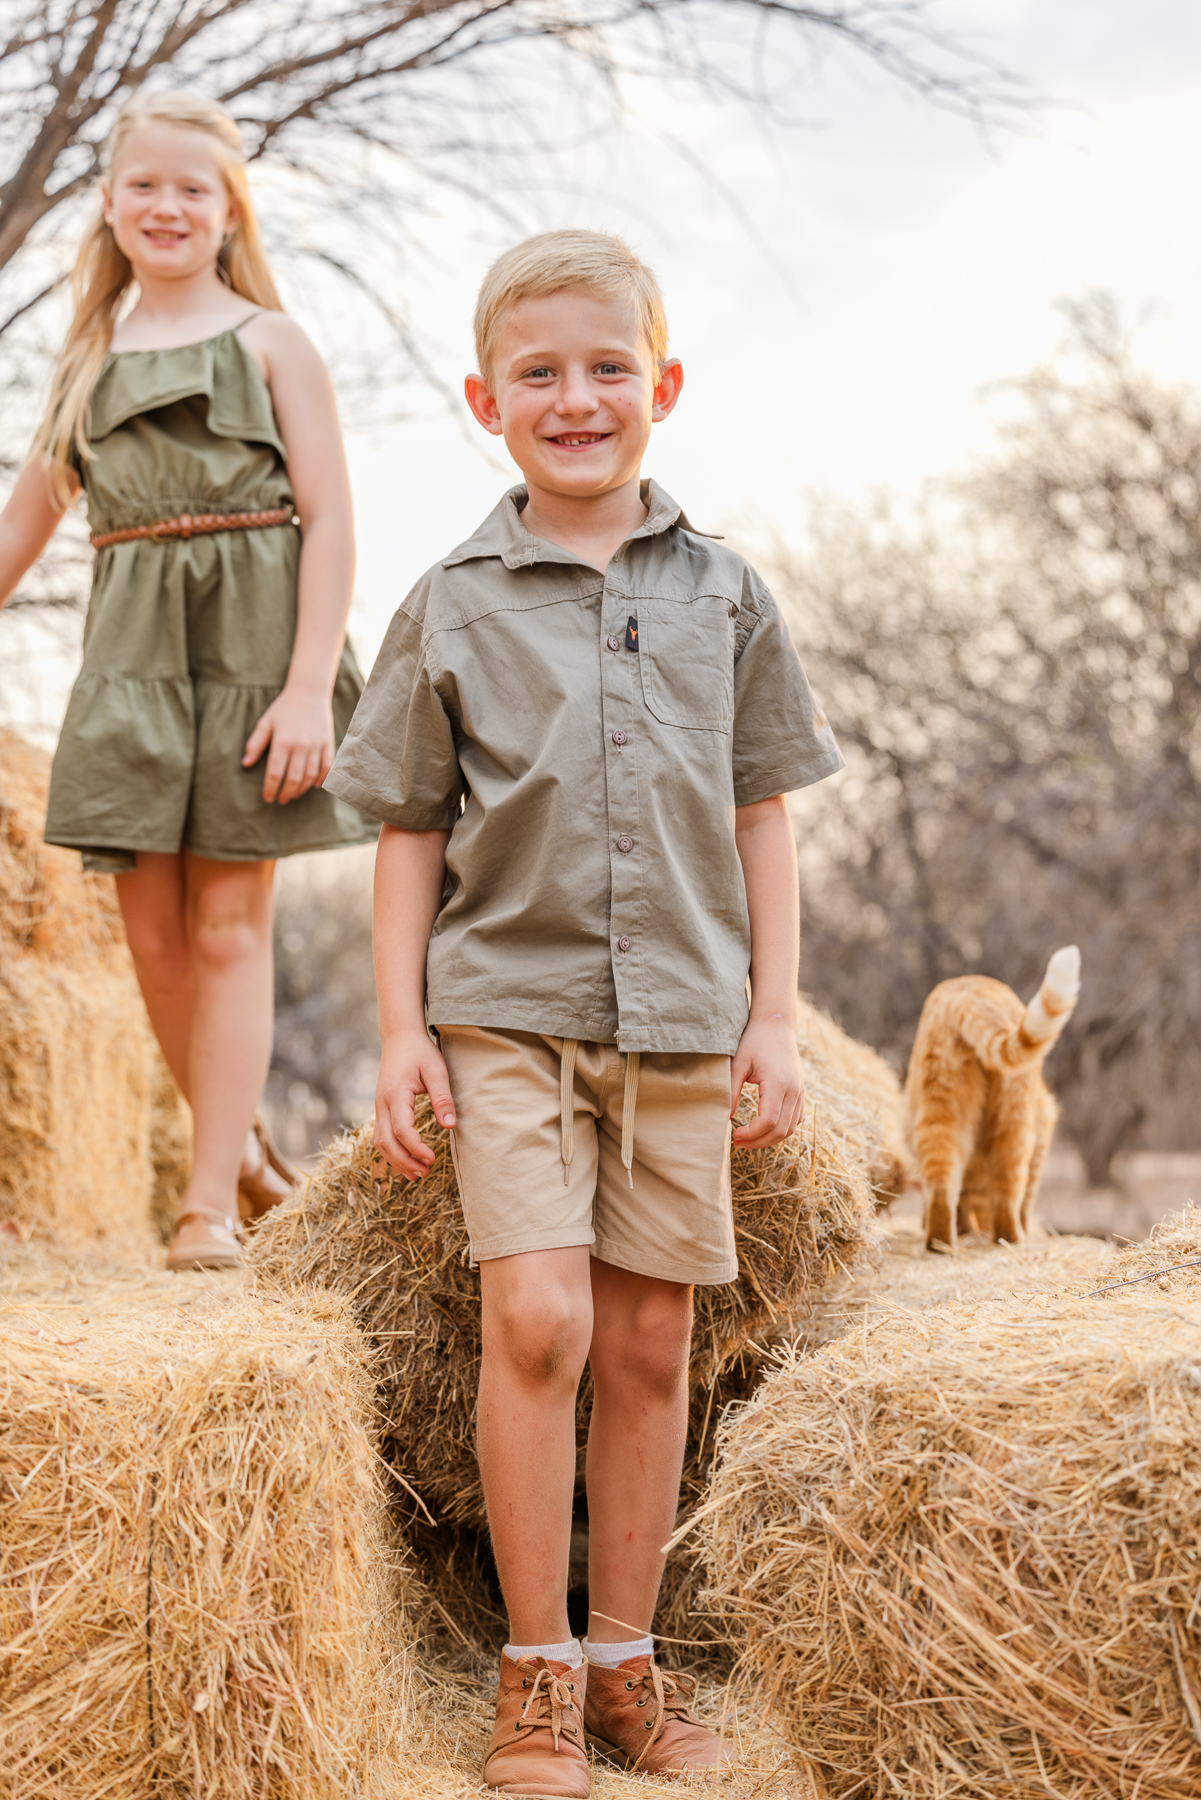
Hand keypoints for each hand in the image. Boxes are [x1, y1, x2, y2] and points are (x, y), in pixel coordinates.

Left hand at [243, 685, 335, 803]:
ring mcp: (316, 745)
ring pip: (309, 776)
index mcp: (282, 741)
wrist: (309, 692)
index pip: (274, 772)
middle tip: (280, 800)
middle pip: (293, 778)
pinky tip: (312, 786)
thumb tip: (246, 764)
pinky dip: (320, 779)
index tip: (268, 798)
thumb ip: (255, 744)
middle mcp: (300, 745)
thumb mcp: (265, 723)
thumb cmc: (284, 708)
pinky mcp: (328, 744)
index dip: (270, 788)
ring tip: (293, 795)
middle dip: (286, 793)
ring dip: (301, 789)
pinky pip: (326, 767)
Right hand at [375, 1028, 456, 1180]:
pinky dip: (392, 1152)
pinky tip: (408, 1160)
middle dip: (404, 1162)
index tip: (432, 1159)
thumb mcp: (437, 1071)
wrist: (399, 1038)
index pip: (401, 1130)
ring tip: (417, 1174)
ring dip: (396, 1161)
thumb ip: (443, 1098)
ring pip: (380, 1142)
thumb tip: (450, 1125)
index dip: (416, 1148)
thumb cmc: (420, 1053)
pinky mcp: (381, 1109)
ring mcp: (378, 1107)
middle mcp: (382, 1103)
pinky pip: (381, 1136)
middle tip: (425, 1173)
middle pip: (385, 1142)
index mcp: (395, 1094)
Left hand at [730, 1016, 804, 1148]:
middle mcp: (794, 1090)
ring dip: (770, 1139)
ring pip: (790, 1129)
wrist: (776, 1025)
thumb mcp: (738, 1063)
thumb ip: (731, 1091)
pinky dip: (781, 1129)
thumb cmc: (754, 1041)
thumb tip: (726, 1117)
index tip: (734, 1134)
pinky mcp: (800, 1092)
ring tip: (748, 1139)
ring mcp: (800, 1092)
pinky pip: (795, 1120)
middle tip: (737, 1142)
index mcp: (778, 1083)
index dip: (751, 1134)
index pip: (768, 1122)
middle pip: (781, 1131)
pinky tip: (762, 1129)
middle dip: (758, 1142)